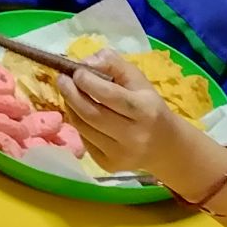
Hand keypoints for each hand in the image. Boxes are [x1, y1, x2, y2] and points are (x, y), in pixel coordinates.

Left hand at [62, 48, 204, 184]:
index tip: (74, 71)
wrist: (165, 147)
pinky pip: (85, 140)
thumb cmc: (149, 107)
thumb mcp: (139, 81)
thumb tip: (86, 61)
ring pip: (83, 128)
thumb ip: (114, 64)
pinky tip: (79, 113)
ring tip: (68, 93)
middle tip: (61, 80)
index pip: (109, 95)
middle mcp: (134, 136)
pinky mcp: (109, 165)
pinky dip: (78, 124)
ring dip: (70, 107)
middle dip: (71, 93)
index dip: (87, 81)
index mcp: (146, 111)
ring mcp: (120, 154)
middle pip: (91, 113)